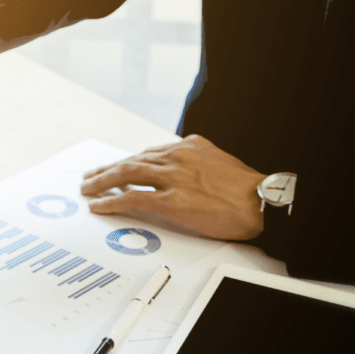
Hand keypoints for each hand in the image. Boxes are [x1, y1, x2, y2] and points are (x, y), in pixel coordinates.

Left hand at [80, 135, 266, 239]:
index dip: (126, 162)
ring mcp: (175, 177)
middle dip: (107, 170)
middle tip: (90, 178)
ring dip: (102, 183)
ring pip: (127, 174)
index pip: (149, 153)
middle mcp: (178, 157)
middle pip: (132, 160)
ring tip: (88, 190)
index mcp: (189, 147)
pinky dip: (112, 201)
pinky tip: (100, 205)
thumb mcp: (218, 166)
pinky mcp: (174, 200)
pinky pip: (133, 198)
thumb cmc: (248, 192)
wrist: (266, 203)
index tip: (113, 168)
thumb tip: (176, 178)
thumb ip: (194, 167)